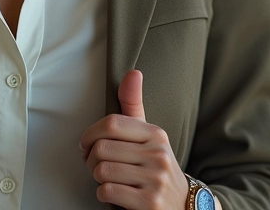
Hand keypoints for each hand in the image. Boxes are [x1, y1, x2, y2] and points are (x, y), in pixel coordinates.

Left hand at [79, 69, 187, 208]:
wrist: (184, 207)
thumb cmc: (156, 168)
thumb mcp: (148, 137)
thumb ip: (134, 106)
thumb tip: (133, 72)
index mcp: (155, 134)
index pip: (111, 124)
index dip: (90, 134)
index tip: (85, 144)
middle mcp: (158, 155)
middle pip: (102, 148)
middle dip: (90, 159)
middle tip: (94, 165)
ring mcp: (156, 181)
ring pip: (102, 171)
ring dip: (96, 178)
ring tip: (106, 179)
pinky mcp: (150, 204)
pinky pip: (108, 192)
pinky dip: (102, 195)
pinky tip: (112, 194)